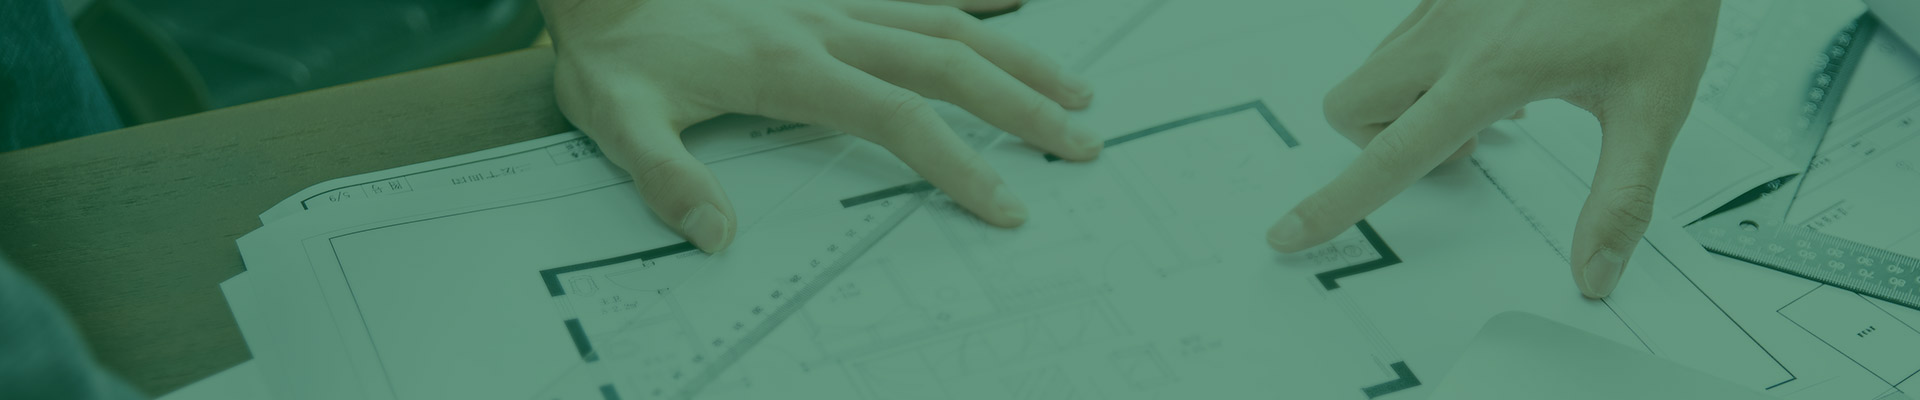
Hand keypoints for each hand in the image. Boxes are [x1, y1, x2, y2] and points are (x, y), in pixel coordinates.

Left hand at [539, 0, 1102, 252]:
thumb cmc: (616, 51)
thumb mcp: (620, 119)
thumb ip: (667, 177)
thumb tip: (717, 236)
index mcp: (787, 63)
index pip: (897, 118)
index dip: (959, 163)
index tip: (1004, 204)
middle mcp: (823, 23)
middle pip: (948, 62)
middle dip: (1023, 105)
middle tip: (1081, 144)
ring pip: (946, 19)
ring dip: (1017, 54)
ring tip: (1074, 90)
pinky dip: (970, 5)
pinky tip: (1007, 16)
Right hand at [1266, 0, 1719, 298]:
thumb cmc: (1657, 2)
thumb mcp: (1655, 106)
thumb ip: (1621, 197)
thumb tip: (1595, 270)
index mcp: (1491, 72)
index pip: (1390, 156)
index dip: (1334, 203)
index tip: (1289, 232)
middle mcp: (1452, 33)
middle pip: (1353, 106)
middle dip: (1380, 141)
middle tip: (1463, 145)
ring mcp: (1445, 2)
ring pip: (1374, 71)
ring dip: (1408, 104)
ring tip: (1496, 104)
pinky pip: (1403, 37)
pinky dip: (1429, 66)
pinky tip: (1502, 62)